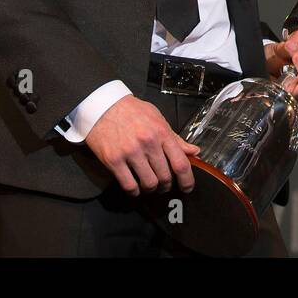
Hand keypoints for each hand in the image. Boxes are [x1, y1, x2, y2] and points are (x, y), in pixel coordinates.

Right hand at [84, 95, 199, 195]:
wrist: (103, 105)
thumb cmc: (132, 111)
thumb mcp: (158, 118)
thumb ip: (175, 138)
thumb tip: (194, 152)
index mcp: (161, 132)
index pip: (181, 163)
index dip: (187, 180)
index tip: (187, 187)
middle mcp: (148, 143)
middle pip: (165, 177)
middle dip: (167, 186)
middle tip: (164, 185)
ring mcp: (130, 152)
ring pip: (148, 184)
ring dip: (152, 189)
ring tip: (150, 185)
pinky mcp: (114, 160)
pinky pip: (129, 185)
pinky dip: (134, 192)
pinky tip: (135, 188)